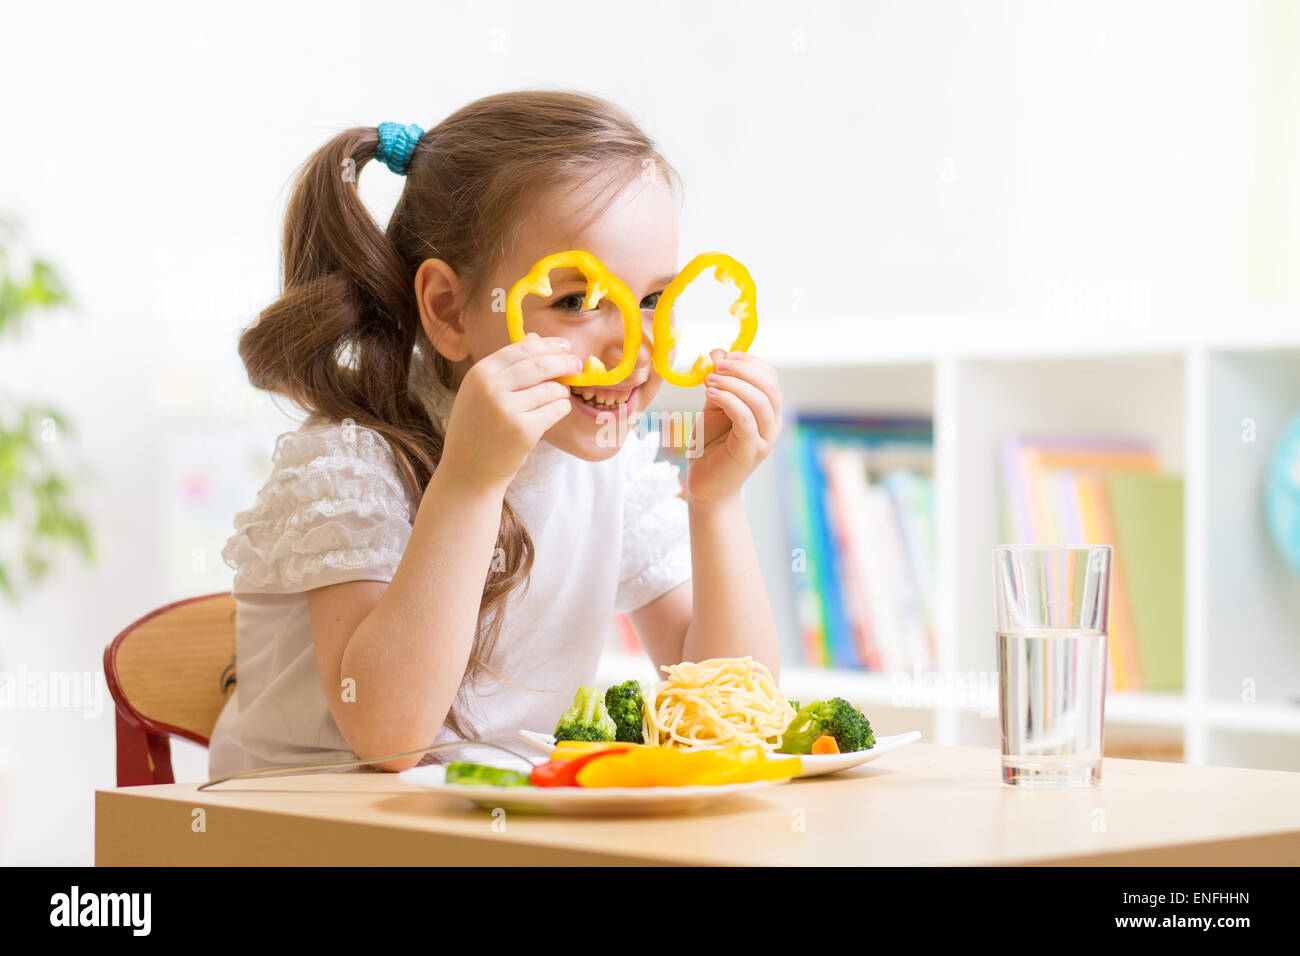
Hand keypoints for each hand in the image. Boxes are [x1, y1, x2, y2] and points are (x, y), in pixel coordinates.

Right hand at [440, 333, 579, 487]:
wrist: (468, 471)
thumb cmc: (478, 429)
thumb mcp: (481, 392)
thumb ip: (507, 366)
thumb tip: (537, 337)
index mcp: (480, 373)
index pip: (522, 348)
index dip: (548, 344)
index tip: (565, 346)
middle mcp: (491, 388)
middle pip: (541, 364)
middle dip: (565, 361)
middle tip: (577, 364)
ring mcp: (507, 409)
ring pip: (552, 388)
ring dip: (561, 392)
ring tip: (555, 399)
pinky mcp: (524, 430)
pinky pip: (556, 409)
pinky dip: (561, 409)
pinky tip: (554, 413)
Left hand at [685, 350, 781, 509]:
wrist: (707, 485)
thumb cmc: (711, 445)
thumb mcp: (714, 406)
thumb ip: (718, 382)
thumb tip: (717, 352)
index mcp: (768, 410)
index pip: (770, 377)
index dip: (749, 361)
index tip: (724, 356)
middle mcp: (772, 423)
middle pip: (769, 386)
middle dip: (742, 369)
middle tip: (716, 366)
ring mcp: (764, 439)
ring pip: (760, 400)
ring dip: (734, 384)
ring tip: (709, 381)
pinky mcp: (750, 451)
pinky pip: (745, 419)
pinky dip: (728, 401)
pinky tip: (711, 394)